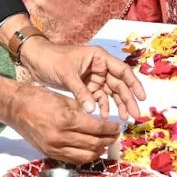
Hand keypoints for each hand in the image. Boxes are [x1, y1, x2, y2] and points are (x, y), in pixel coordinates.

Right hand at [7, 83, 125, 163]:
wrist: (15, 108)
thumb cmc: (38, 98)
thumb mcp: (64, 100)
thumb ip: (82, 112)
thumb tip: (100, 121)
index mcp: (66, 120)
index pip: (97, 128)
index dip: (111, 129)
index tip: (118, 126)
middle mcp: (61, 138)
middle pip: (94, 145)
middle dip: (108, 141)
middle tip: (114, 135)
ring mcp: (54, 148)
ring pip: (86, 157)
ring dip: (99, 151)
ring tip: (105, 143)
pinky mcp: (50, 154)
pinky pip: (73, 160)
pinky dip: (85, 156)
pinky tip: (90, 149)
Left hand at [21, 38, 144, 119]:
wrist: (35, 59)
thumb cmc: (52, 59)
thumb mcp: (67, 74)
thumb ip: (80, 92)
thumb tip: (93, 111)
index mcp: (99, 57)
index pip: (122, 71)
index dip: (134, 84)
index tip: (142, 98)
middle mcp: (99, 66)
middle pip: (119, 84)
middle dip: (127, 99)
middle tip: (133, 115)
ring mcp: (93, 77)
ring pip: (110, 92)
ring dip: (116, 105)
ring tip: (122, 119)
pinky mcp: (86, 86)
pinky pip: (98, 97)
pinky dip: (102, 106)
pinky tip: (103, 116)